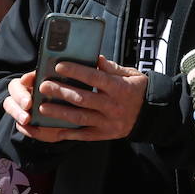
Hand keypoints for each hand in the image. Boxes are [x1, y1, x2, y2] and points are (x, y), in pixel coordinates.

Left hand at [2, 57, 147, 142]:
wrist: (151, 114)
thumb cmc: (138, 90)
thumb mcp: (131, 74)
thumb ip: (111, 67)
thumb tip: (94, 58)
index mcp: (120, 88)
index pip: (95, 78)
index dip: (76, 72)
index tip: (59, 66)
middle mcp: (113, 106)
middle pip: (83, 99)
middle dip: (61, 92)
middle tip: (44, 86)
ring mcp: (109, 122)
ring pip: (79, 118)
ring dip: (59, 113)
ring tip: (43, 107)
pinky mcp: (105, 135)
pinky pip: (83, 135)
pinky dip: (68, 133)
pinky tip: (54, 128)